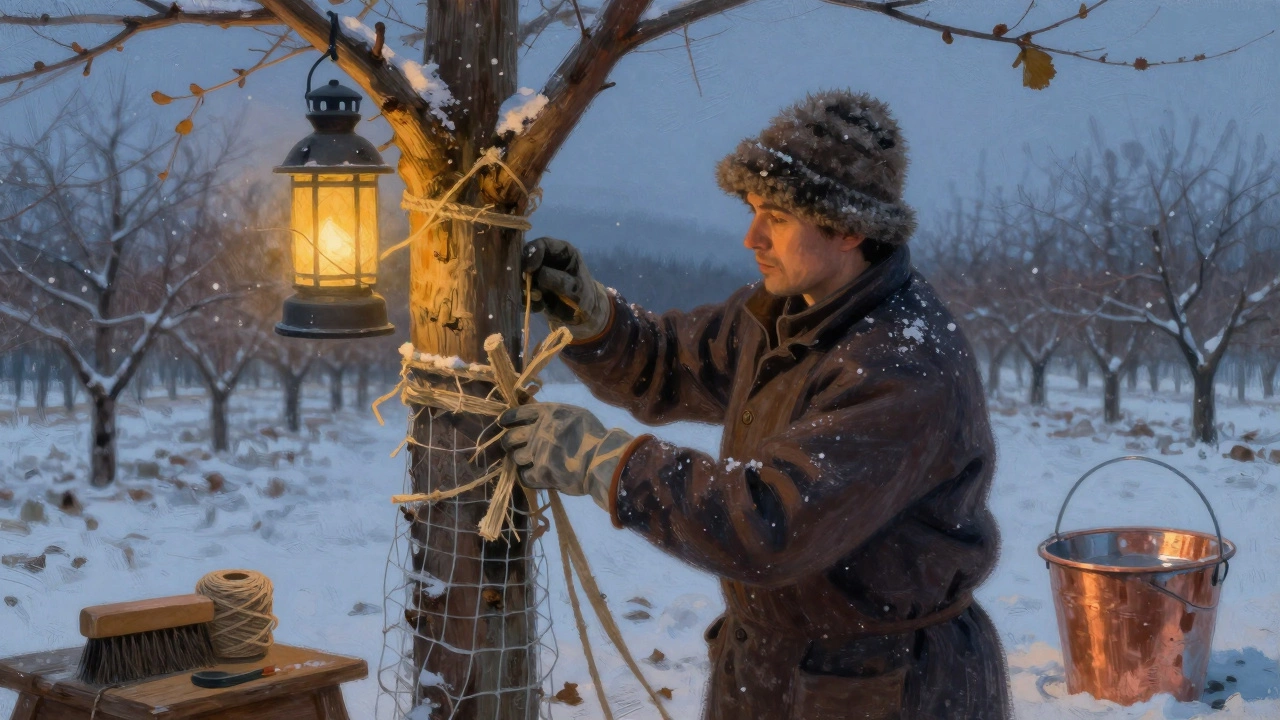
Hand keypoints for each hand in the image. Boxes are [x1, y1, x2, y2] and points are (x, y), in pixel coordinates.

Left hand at [498, 402, 633, 510]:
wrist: (602, 459)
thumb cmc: (595, 435)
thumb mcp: (576, 415)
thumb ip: (557, 417)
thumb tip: (543, 421)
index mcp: (547, 413)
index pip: (516, 414)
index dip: (507, 419)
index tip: (503, 423)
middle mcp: (537, 431)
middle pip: (510, 438)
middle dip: (508, 442)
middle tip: (511, 446)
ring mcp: (536, 453)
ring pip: (516, 457)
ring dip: (520, 459)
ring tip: (527, 462)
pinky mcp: (540, 473)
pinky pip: (524, 476)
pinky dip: (527, 476)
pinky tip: (533, 475)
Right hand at [521, 237, 610, 340]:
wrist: (584, 314)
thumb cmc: (584, 296)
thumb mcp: (575, 288)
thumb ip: (558, 279)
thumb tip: (536, 274)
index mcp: (562, 251)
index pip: (542, 244)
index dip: (532, 253)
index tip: (528, 269)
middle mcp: (548, 259)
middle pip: (527, 258)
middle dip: (525, 274)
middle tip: (527, 287)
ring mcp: (538, 273)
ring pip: (521, 275)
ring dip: (525, 289)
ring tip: (538, 299)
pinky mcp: (533, 287)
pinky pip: (522, 290)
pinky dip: (527, 300)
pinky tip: (539, 307)